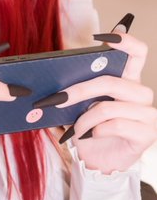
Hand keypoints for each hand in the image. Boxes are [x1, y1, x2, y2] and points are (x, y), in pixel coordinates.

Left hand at [58, 33, 155, 172]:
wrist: (98, 163)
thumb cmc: (90, 130)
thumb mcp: (80, 106)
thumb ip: (77, 88)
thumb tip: (52, 76)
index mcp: (128, 80)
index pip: (137, 52)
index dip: (125, 40)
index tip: (103, 36)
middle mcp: (141, 94)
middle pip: (111, 82)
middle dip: (79, 90)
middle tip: (57, 99)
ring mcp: (147, 114)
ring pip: (108, 107)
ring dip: (84, 118)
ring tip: (76, 128)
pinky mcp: (147, 133)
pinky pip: (114, 125)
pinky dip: (95, 131)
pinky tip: (90, 135)